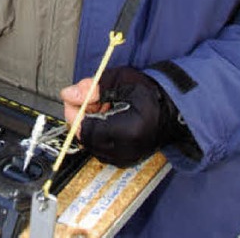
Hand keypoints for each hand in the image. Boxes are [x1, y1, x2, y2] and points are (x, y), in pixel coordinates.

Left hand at [61, 66, 176, 166]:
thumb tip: (68, 94)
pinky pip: (100, 147)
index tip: (73, 97)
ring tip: (101, 106)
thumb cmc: (149, 92)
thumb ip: (92, 88)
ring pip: (90, 143)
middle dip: (80, 116)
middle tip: (88, 98)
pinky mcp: (124, 159)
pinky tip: (106, 117)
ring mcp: (125, 158)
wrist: (171, 109)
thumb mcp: (119, 80)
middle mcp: (126, 150)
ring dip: (88, 123)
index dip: (74, 112)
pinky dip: (97, 131)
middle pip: (86, 137)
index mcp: (128, 131)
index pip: (86, 128)